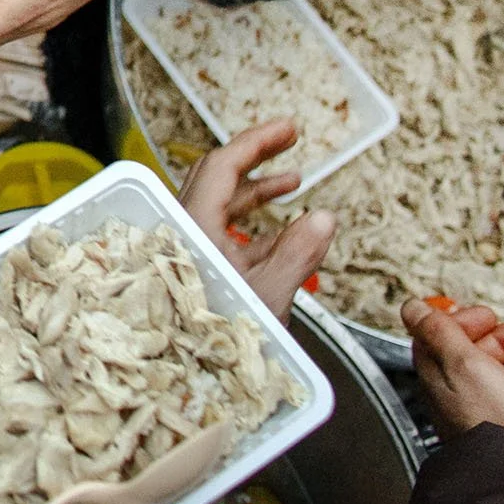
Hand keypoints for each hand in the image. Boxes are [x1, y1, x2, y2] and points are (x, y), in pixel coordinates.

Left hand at [177, 119, 335, 320]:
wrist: (180, 376)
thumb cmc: (214, 337)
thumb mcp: (268, 296)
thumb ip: (297, 255)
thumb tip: (323, 217)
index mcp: (193, 226)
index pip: (221, 166)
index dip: (255, 141)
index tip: (286, 127)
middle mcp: (184, 233)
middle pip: (217, 181)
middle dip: (256, 160)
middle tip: (289, 142)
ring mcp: (189, 252)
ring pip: (220, 210)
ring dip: (257, 194)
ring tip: (292, 182)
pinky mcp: (197, 274)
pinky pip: (224, 239)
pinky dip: (253, 229)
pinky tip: (281, 234)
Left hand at [403, 300, 503, 441]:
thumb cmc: (493, 421)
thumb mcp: (464, 363)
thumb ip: (440, 333)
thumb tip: (412, 307)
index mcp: (441, 378)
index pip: (440, 339)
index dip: (463, 322)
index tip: (485, 314)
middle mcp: (459, 400)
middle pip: (478, 358)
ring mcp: (486, 420)